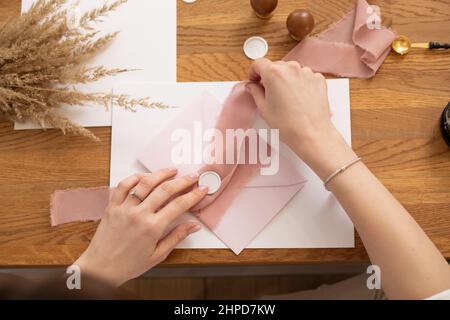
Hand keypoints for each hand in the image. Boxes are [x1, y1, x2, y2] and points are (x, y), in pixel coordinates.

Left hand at [74, 169, 207, 286]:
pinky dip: (135, 177)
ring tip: (172, 170)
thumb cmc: (128, 265)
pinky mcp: (112, 206)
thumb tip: (193, 226)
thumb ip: (176, 237)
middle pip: (166, 190)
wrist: (100, 269)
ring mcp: (124, 208)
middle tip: (192, 177)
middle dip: (183, 181)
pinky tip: (145, 176)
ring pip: (146, 183)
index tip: (202, 189)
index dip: (194, 195)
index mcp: (152, 228)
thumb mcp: (158, 255)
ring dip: (161, 174)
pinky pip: (124, 185)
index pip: (179, 205)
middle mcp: (139, 215)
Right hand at [246, 58, 355, 179]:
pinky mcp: (318, 79)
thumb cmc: (287, 124)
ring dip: (286, 80)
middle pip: (275, 66)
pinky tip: (298, 99)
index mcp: (274, 73)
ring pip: (291, 71)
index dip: (253, 72)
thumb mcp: (263, 108)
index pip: (258, 63)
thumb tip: (252, 86)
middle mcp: (291, 68)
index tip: (254, 80)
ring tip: (286, 99)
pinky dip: (300, 84)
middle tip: (269, 93)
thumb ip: (255, 92)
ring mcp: (307, 72)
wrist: (311, 134)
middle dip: (270, 77)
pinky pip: (304, 77)